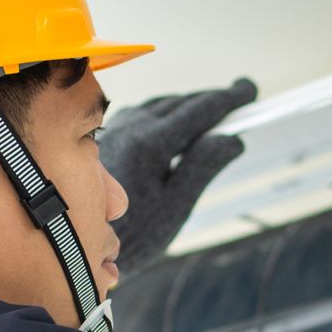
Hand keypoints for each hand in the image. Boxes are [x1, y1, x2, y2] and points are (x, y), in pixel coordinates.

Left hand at [96, 77, 257, 269]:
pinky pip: (145, 113)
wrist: (80, 241)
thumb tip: (231, 138)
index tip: (250, 90)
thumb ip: (203, 166)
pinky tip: (177, 121)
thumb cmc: (133, 231)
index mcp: (151, 143)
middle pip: (181, 103)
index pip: (199, 110)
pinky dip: (168, 112)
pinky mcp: (108, 138)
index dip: (229, 99)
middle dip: (212, 99)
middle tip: (242, 95)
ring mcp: (117, 130)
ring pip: (162, 105)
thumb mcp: (176, 204)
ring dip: (190, 104)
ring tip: (217, 108)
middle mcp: (131, 128)